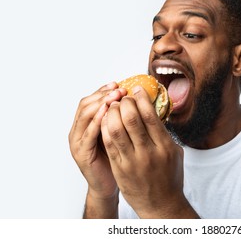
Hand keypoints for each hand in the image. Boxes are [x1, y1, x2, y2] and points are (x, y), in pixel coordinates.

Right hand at [69, 82, 125, 199]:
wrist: (108, 184)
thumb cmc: (116, 157)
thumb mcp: (118, 133)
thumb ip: (120, 117)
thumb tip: (135, 98)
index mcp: (87, 123)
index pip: (92, 100)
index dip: (104, 90)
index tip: (118, 84)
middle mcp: (79, 130)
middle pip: (86, 104)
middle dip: (103, 95)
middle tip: (118, 89)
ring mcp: (77, 141)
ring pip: (84, 116)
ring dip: (100, 104)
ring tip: (114, 97)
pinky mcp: (81, 153)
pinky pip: (87, 135)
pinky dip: (97, 122)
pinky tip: (108, 114)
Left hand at [101, 86, 197, 217]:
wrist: (161, 204)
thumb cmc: (169, 177)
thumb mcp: (174, 152)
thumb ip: (164, 133)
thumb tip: (154, 112)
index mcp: (165, 145)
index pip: (150, 115)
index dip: (140, 98)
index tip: (136, 89)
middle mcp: (148, 152)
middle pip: (131, 118)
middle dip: (124, 102)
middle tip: (123, 96)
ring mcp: (132, 161)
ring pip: (116, 128)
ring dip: (112, 112)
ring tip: (112, 106)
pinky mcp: (119, 168)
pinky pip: (108, 143)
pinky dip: (105, 127)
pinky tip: (105, 120)